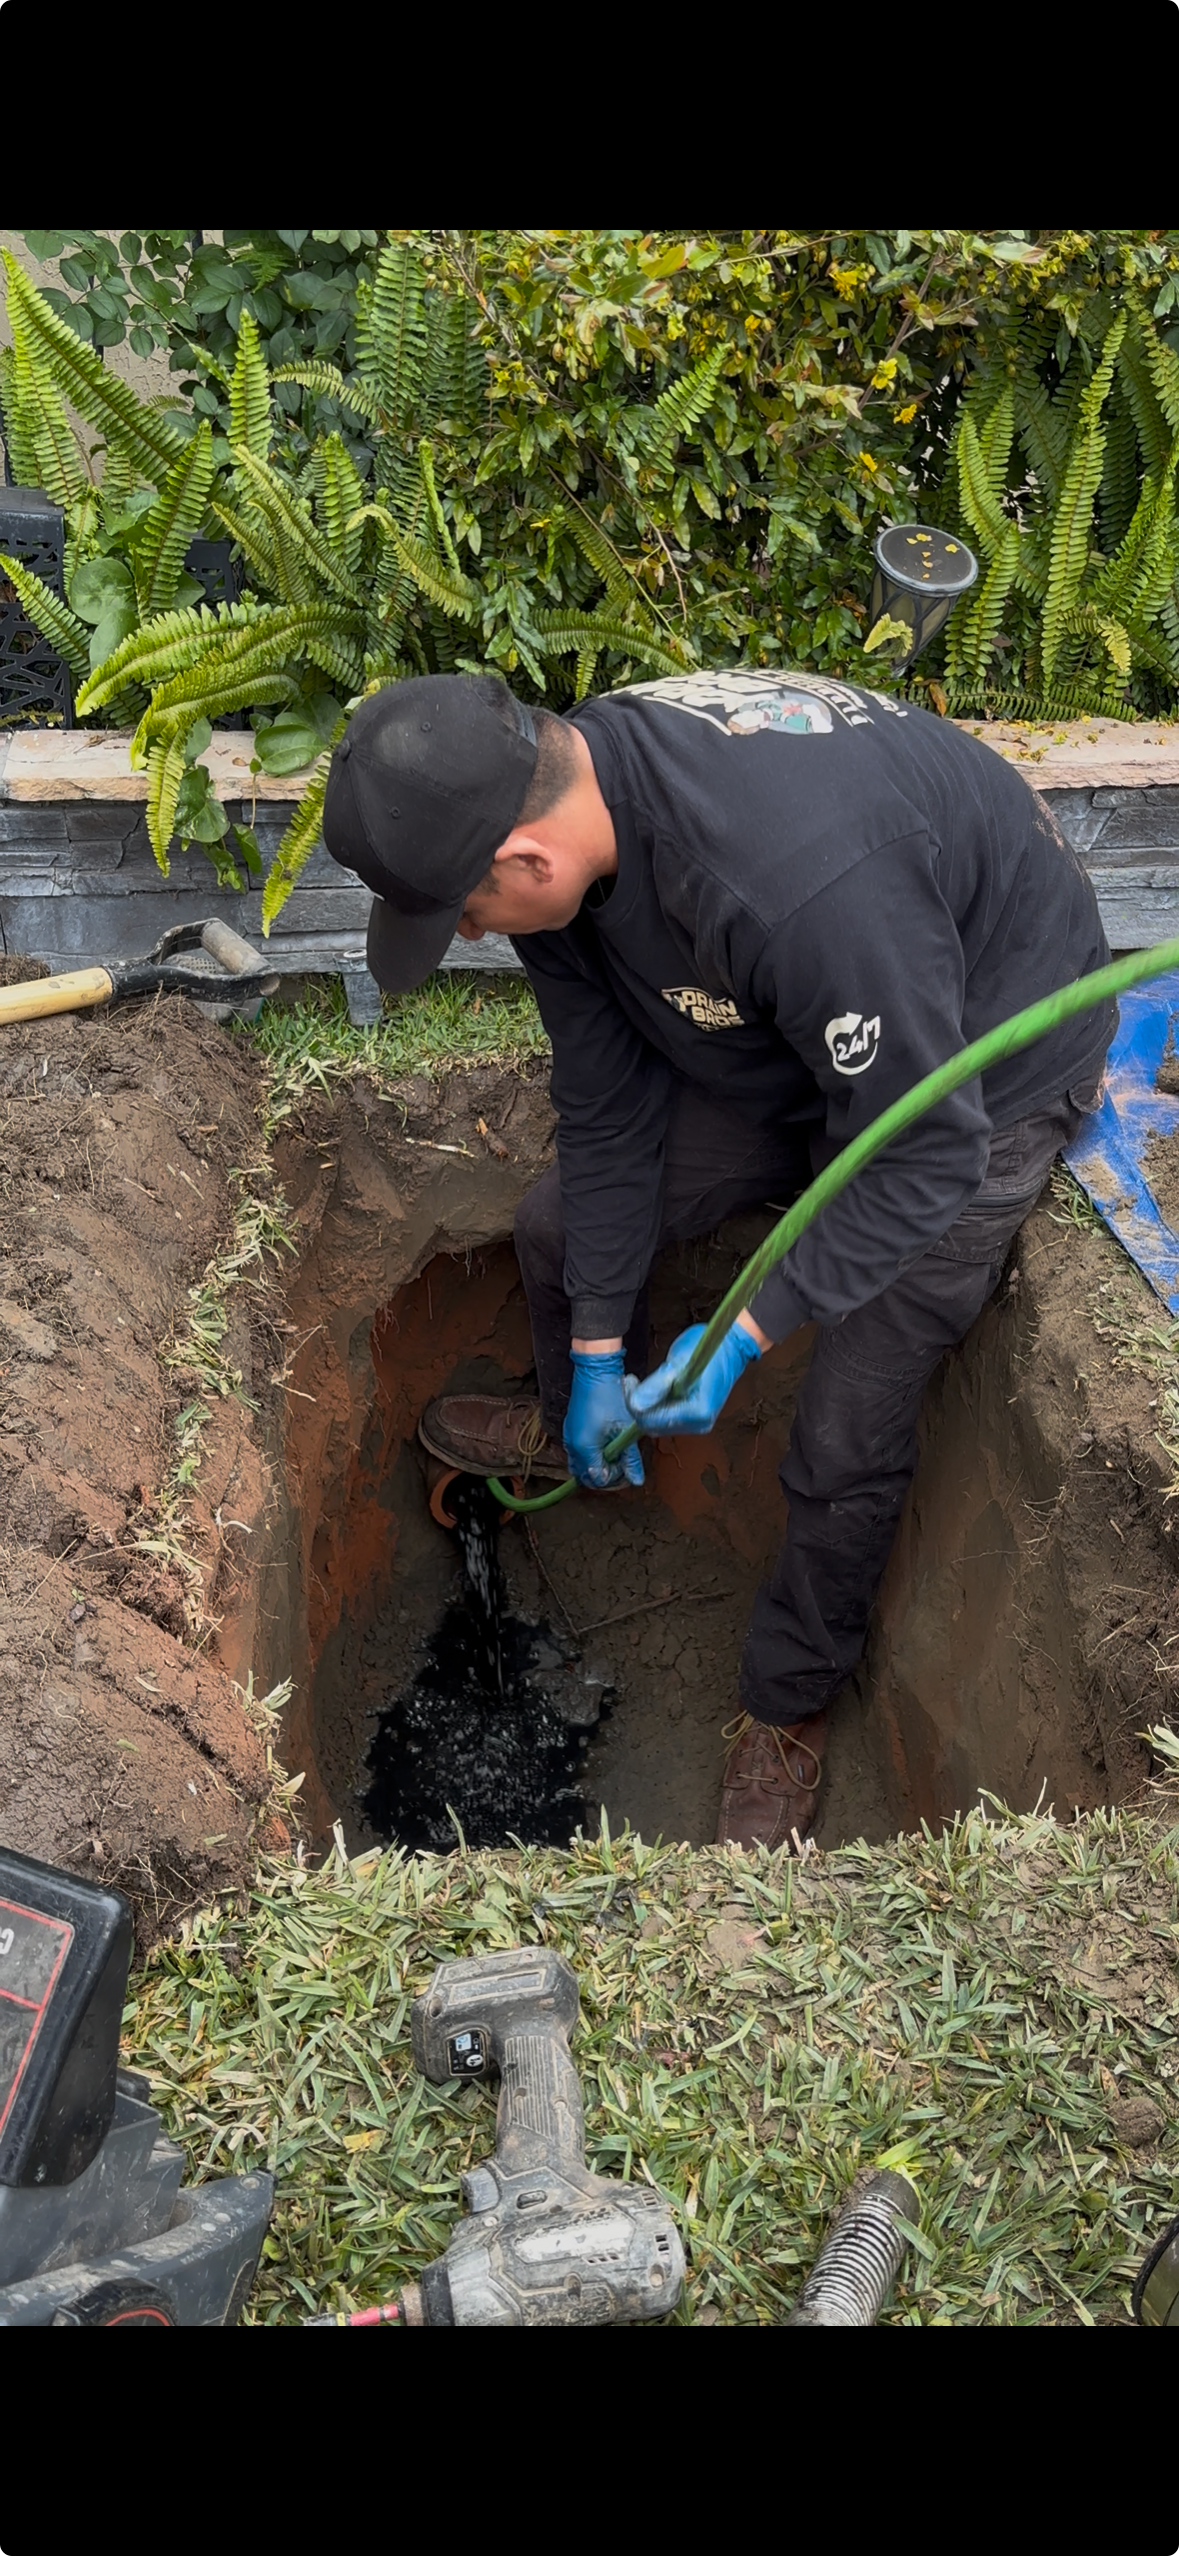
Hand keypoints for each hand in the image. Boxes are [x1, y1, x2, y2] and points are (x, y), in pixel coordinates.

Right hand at [564, 1350, 644, 1489]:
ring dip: (596, 1463)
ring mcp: (569, 1436)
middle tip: (621, 1464)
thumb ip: (630, 1458)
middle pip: (585, 1474)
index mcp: (584, 1449)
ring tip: (614, 1453)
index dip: (614, 1477)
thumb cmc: (611, 1397)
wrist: (595, 1371)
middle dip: (604, 1473)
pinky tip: (605, 1442)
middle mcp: (572, 1446)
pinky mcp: (570, 1427)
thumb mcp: (624, 1430)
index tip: (626, 1466)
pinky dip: (590, 1453)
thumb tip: (637, 1480)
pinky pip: (577, 1450)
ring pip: (580, 1463)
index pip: (597, 1478)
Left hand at [624, 1320, 760, 1435]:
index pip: (652, 1420)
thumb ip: (656, 1385)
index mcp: (698, 1412)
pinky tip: (656, 1388)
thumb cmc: (711, 1348)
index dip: (634, 1403)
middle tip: (632, 1382)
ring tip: (643, 1383)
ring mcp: (699, 1422)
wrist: (734, 1345)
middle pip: (654, 1426)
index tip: (629, 1381)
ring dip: (647, 1405)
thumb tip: (636, 1404)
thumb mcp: (678, 1362)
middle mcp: (700, 1423)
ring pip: (659, 1423)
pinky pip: (668, 1418)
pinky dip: (657, 1405)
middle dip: (639, 1405)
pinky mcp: (696, 1417)